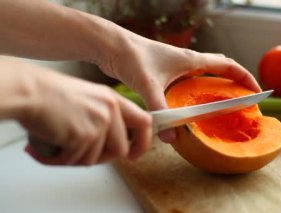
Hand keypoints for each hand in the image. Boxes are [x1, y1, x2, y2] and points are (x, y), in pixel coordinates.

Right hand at [20, 63, 151, 165]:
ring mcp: (99, 123)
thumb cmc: (50, 95)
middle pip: (121, 149)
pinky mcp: (84, 135)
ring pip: (96, 159)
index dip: (143, 142)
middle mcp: (110, 110)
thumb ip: (104, 117)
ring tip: (58, 146)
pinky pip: (76, 161)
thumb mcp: (88, 98)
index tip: (134, 153)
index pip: (144, 122)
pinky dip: (61, 159)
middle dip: (102, 158)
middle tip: (82, 154)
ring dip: (75, 158)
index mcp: (112, 99)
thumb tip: (108, 142)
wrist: (29, 92)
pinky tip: (50, 147)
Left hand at [98, 31, 260, 141]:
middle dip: (235, 81)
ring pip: (205, 74)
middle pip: (220, 67)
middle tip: (242, 98)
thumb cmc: (132, 57)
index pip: (228, 66)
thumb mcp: (149, 86)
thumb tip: (171, 136)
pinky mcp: (166, 71)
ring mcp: (177, 65)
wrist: (111, 46)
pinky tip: (191, 104)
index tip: (256, 91)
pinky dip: (198, 90)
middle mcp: (187, 61)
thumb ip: (161, 111)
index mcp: (191, 60)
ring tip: (222, 102)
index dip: (245, 77)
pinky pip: (189, 80)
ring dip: (217, 84)